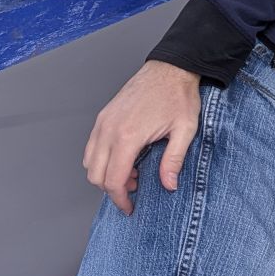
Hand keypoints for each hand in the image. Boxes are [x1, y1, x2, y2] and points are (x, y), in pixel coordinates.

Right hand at [83, 60, 202, 214]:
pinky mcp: (103, 116)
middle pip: (95, 175)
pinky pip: (92, 146)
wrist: (170, 68)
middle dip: (112, 189)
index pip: (113, 180)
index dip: (120, 199)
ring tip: (131, 171)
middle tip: (134, 188)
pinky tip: (123, 156)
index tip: (129, 207)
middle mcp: (110, 129)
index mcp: (128, 136)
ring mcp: (103, 121)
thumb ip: (174, 160)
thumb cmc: (178, 96)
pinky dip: (101, 159)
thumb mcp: (185, 130)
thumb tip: (168, 185)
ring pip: (89, 161)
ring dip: (105, 174)